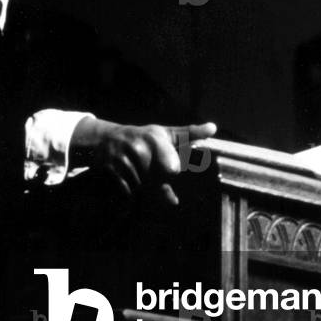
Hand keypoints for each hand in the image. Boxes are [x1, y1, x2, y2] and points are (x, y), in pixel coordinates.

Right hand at [70, 118, 216, 205]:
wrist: (106, 139)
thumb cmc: (143, 137)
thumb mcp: (165, 133)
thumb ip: (189, 134)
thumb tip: (213, 128)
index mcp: (155, 139)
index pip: (172, 169)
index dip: (172, 172)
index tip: (169, 168)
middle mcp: (139, 149)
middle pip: (157, 181)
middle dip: (157, 183)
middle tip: (153, 176)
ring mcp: (124, 161)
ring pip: (143, 189)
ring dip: (144, 190)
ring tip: (140, 177)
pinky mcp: (111, 171)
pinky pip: (128, 192)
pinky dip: (131, 192)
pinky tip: (130, 182)